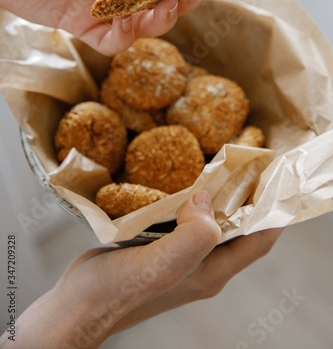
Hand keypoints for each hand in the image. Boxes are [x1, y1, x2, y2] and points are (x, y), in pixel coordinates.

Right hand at [6, 191, 281, 347]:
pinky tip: (179, 181)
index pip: (259, 239)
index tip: (274, 176)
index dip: (273, 210)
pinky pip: (182, 218)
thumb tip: (205, 198)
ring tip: (216, 164)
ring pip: (209, 220)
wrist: (78, 303)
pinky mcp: (159, 246)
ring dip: (215, 196)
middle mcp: (202, 264)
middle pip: (237, 227)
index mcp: (212, 271)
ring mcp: (180, 255)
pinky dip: (187, 199)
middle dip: (245, 197)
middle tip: (243, 162)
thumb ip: (195, 236)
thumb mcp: (164, 265)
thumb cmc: (119, 291)